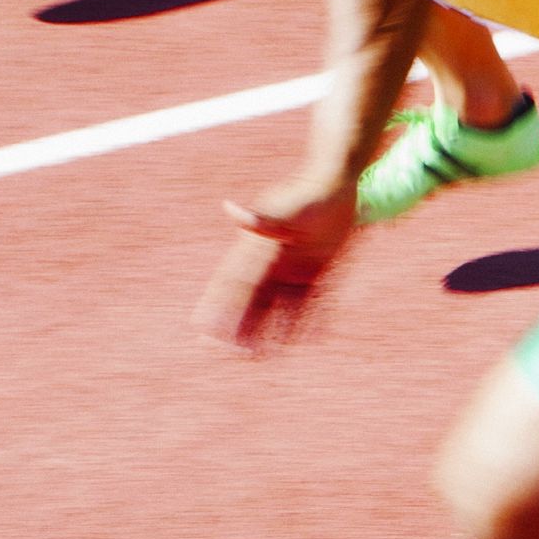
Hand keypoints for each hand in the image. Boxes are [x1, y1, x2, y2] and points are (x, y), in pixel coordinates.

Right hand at [197, 180, 359, 349]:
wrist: (337, 182)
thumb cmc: (310, 195)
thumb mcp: (287, 209)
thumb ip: (261, 218)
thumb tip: (230, 209)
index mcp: (258, 248)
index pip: (232, 284)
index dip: (215, 305)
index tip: (200, 327)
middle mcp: (272, 261)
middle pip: (250, 301)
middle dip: (236, 325)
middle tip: (221, 352)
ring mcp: (295, 267)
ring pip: (276, 307)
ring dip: (266, 329)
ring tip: (256, 356)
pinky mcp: (318, 269)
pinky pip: (310, 301)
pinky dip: (306, 320)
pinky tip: (303, 340)